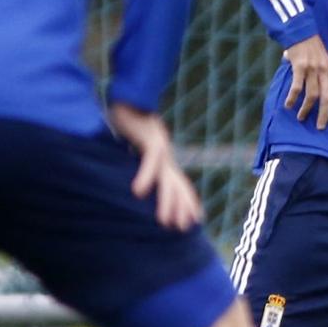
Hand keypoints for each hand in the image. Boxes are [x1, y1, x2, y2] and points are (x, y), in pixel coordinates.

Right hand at [108, 102, 202, 231]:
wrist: (130, 97)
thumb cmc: (130, 123)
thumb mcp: (136, 148)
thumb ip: (139, 164)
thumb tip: (133, 183)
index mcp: (164, 159)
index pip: (181, 184)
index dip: (189, 202)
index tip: (197, 220)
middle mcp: (166, 156)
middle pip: (177, 186)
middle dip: (181, 208)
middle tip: (182, 229)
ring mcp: (160, 147)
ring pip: (167, 179)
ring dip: (167, 201)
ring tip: (164, 222)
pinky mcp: (150, 138)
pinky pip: (150, 161)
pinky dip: (145, 176)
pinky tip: (138, 192)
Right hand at [282, 34, 327, 129]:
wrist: (299, 28)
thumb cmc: (308, 42)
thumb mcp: (320, 55)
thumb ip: (318, 69)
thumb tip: (312, 79)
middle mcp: (323, 70)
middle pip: (326, 97)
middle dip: (324, 114)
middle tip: (320, 127)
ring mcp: (312, 68)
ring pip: (312, 95)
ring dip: (306, 109)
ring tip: (301, 117)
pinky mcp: (300, 66)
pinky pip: (297, 87)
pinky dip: (293, 98)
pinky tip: (288, 105)